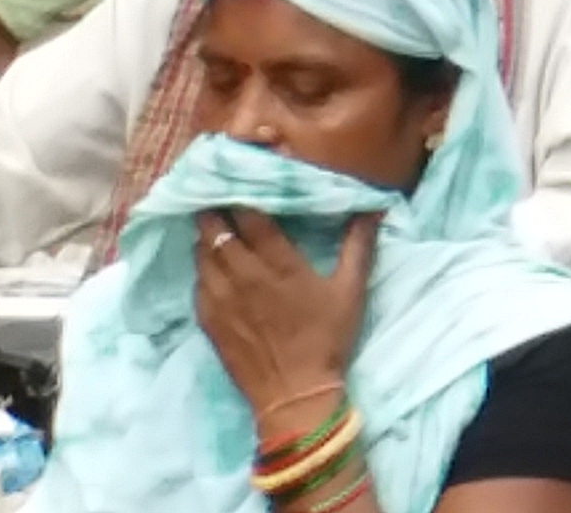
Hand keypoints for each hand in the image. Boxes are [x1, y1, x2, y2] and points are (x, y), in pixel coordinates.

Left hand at [194, 209, 371, 443]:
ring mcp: (220, 298)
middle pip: (216, 229)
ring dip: (205, 235)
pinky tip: (209, 263)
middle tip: (217, 193)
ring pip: (201, 254)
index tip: (239, 177)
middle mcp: (243, 275)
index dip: (240, 192)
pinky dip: (201, 266)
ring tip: (211, 222)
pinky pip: (196, 282)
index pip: (249, 215)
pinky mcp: (207, 319)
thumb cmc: (327, 338)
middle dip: (215, 208)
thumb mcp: (351, 289)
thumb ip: (359, 244)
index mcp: (279, 263)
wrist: (293, 393)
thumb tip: (374, 205)